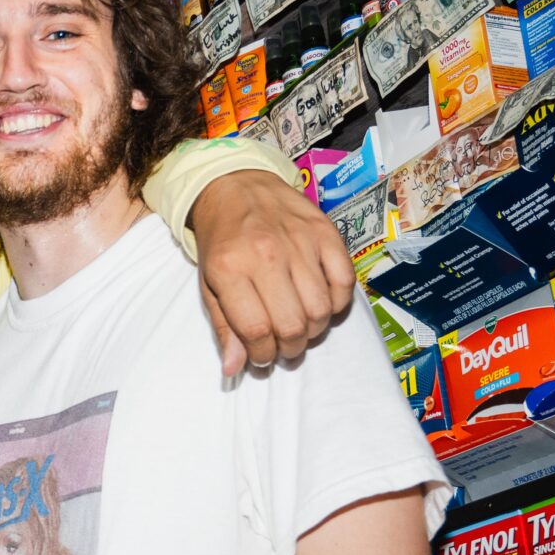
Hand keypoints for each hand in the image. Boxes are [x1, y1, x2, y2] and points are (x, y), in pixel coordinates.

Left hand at [188, 168, 352, 372]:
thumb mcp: (209, 283)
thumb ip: (224, 327)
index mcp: (230, 269)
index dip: (263, 355)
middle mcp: (266, 255)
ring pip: (321, 308)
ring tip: (302, 328)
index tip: (263, 358)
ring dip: (314, 330)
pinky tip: (323, 305)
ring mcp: (299, 242)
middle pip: (293, 324)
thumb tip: (234, 369)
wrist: (236, 186)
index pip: (256, 330)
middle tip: (285, 347)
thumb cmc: (221, 242)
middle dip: (290, 348)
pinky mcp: (325, 231)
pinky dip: (338, 303)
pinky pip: (345, 281)